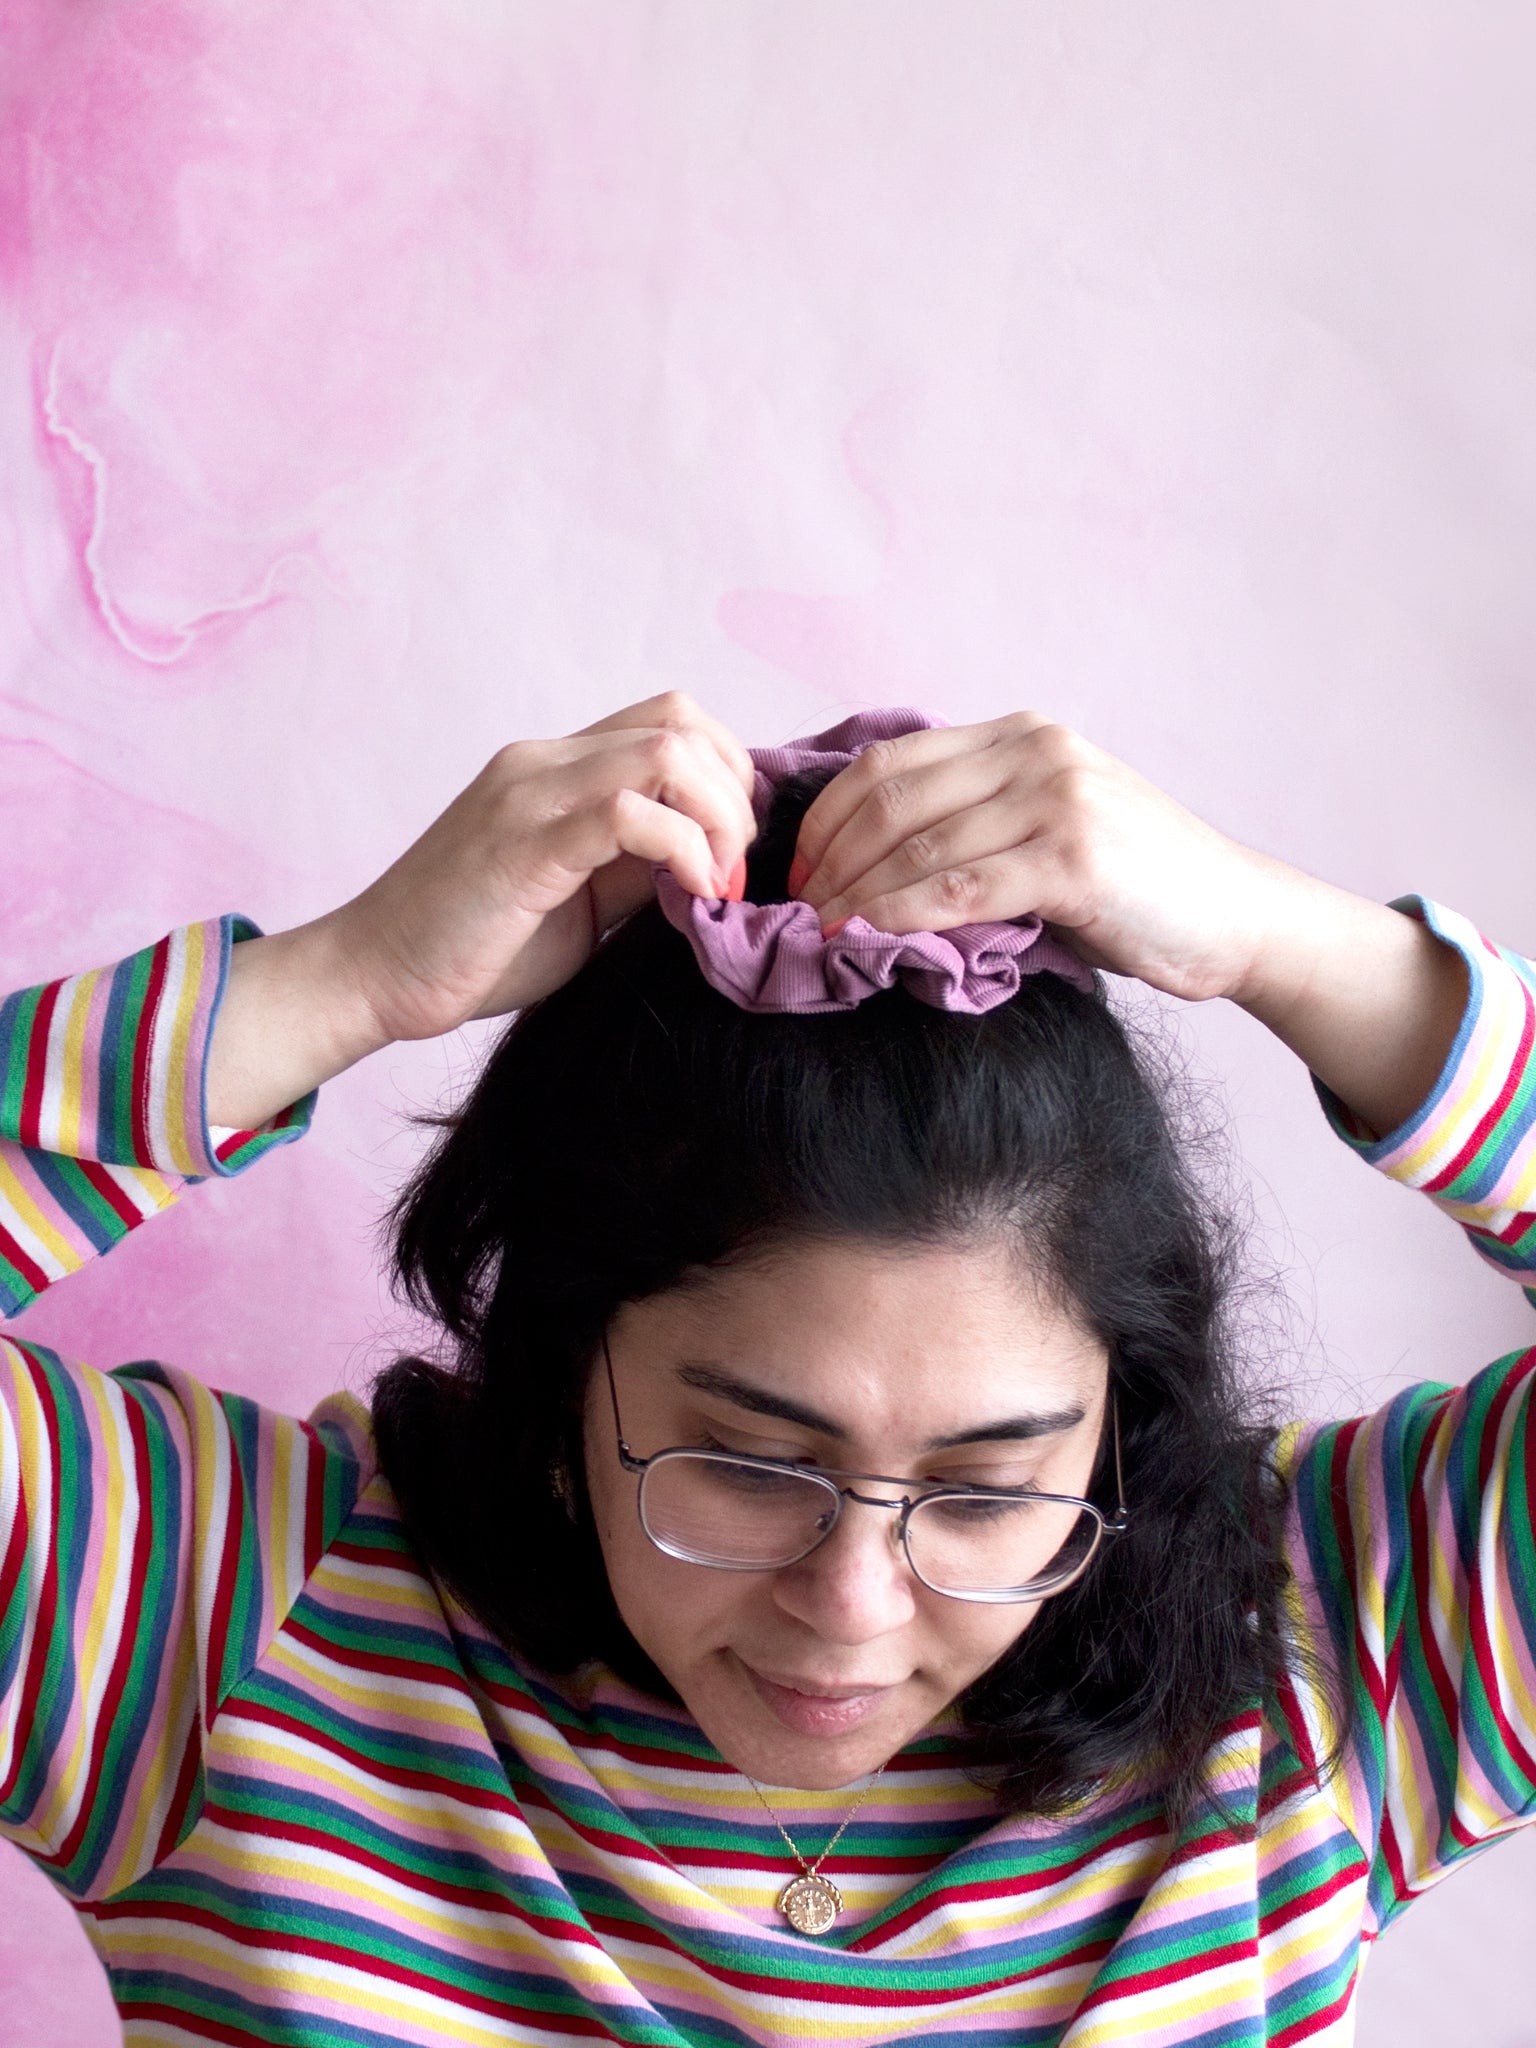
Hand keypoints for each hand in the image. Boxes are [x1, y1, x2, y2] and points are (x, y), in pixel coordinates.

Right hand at [208, 693, 755, 1125]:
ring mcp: (529, 797)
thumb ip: (636, 866)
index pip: (668, 720)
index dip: (725, 774)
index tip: (732, 850)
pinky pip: (626, 813)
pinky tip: (690, 894)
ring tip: (717, 884)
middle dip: (735, 793)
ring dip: (717, 816)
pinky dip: (683, 849)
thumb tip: (712, 859)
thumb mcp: (580, 900)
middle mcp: (541, 764)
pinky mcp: (522, 846)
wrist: (373, 977)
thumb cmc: (472, 948)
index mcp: (554, 769)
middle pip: (679, 719)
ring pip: (665, 751)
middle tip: (733, 870)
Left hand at [790, 713, 1466, 1135]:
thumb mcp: (1052, 830)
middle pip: (889, 796)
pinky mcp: (1072, 856)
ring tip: (817, 932)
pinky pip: (956, 886)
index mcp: (1024, 736)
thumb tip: (876, 871)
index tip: (798, 868)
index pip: (891, 762)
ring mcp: (1056, 797)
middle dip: (828, 856)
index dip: (828, 815)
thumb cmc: (1142, 891)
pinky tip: (866, 939)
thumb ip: (980, 827)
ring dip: (852, 894)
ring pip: (915, 843)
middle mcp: (1036, 751)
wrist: (1240, 920)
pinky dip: (898, 914)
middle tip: (794, 907)